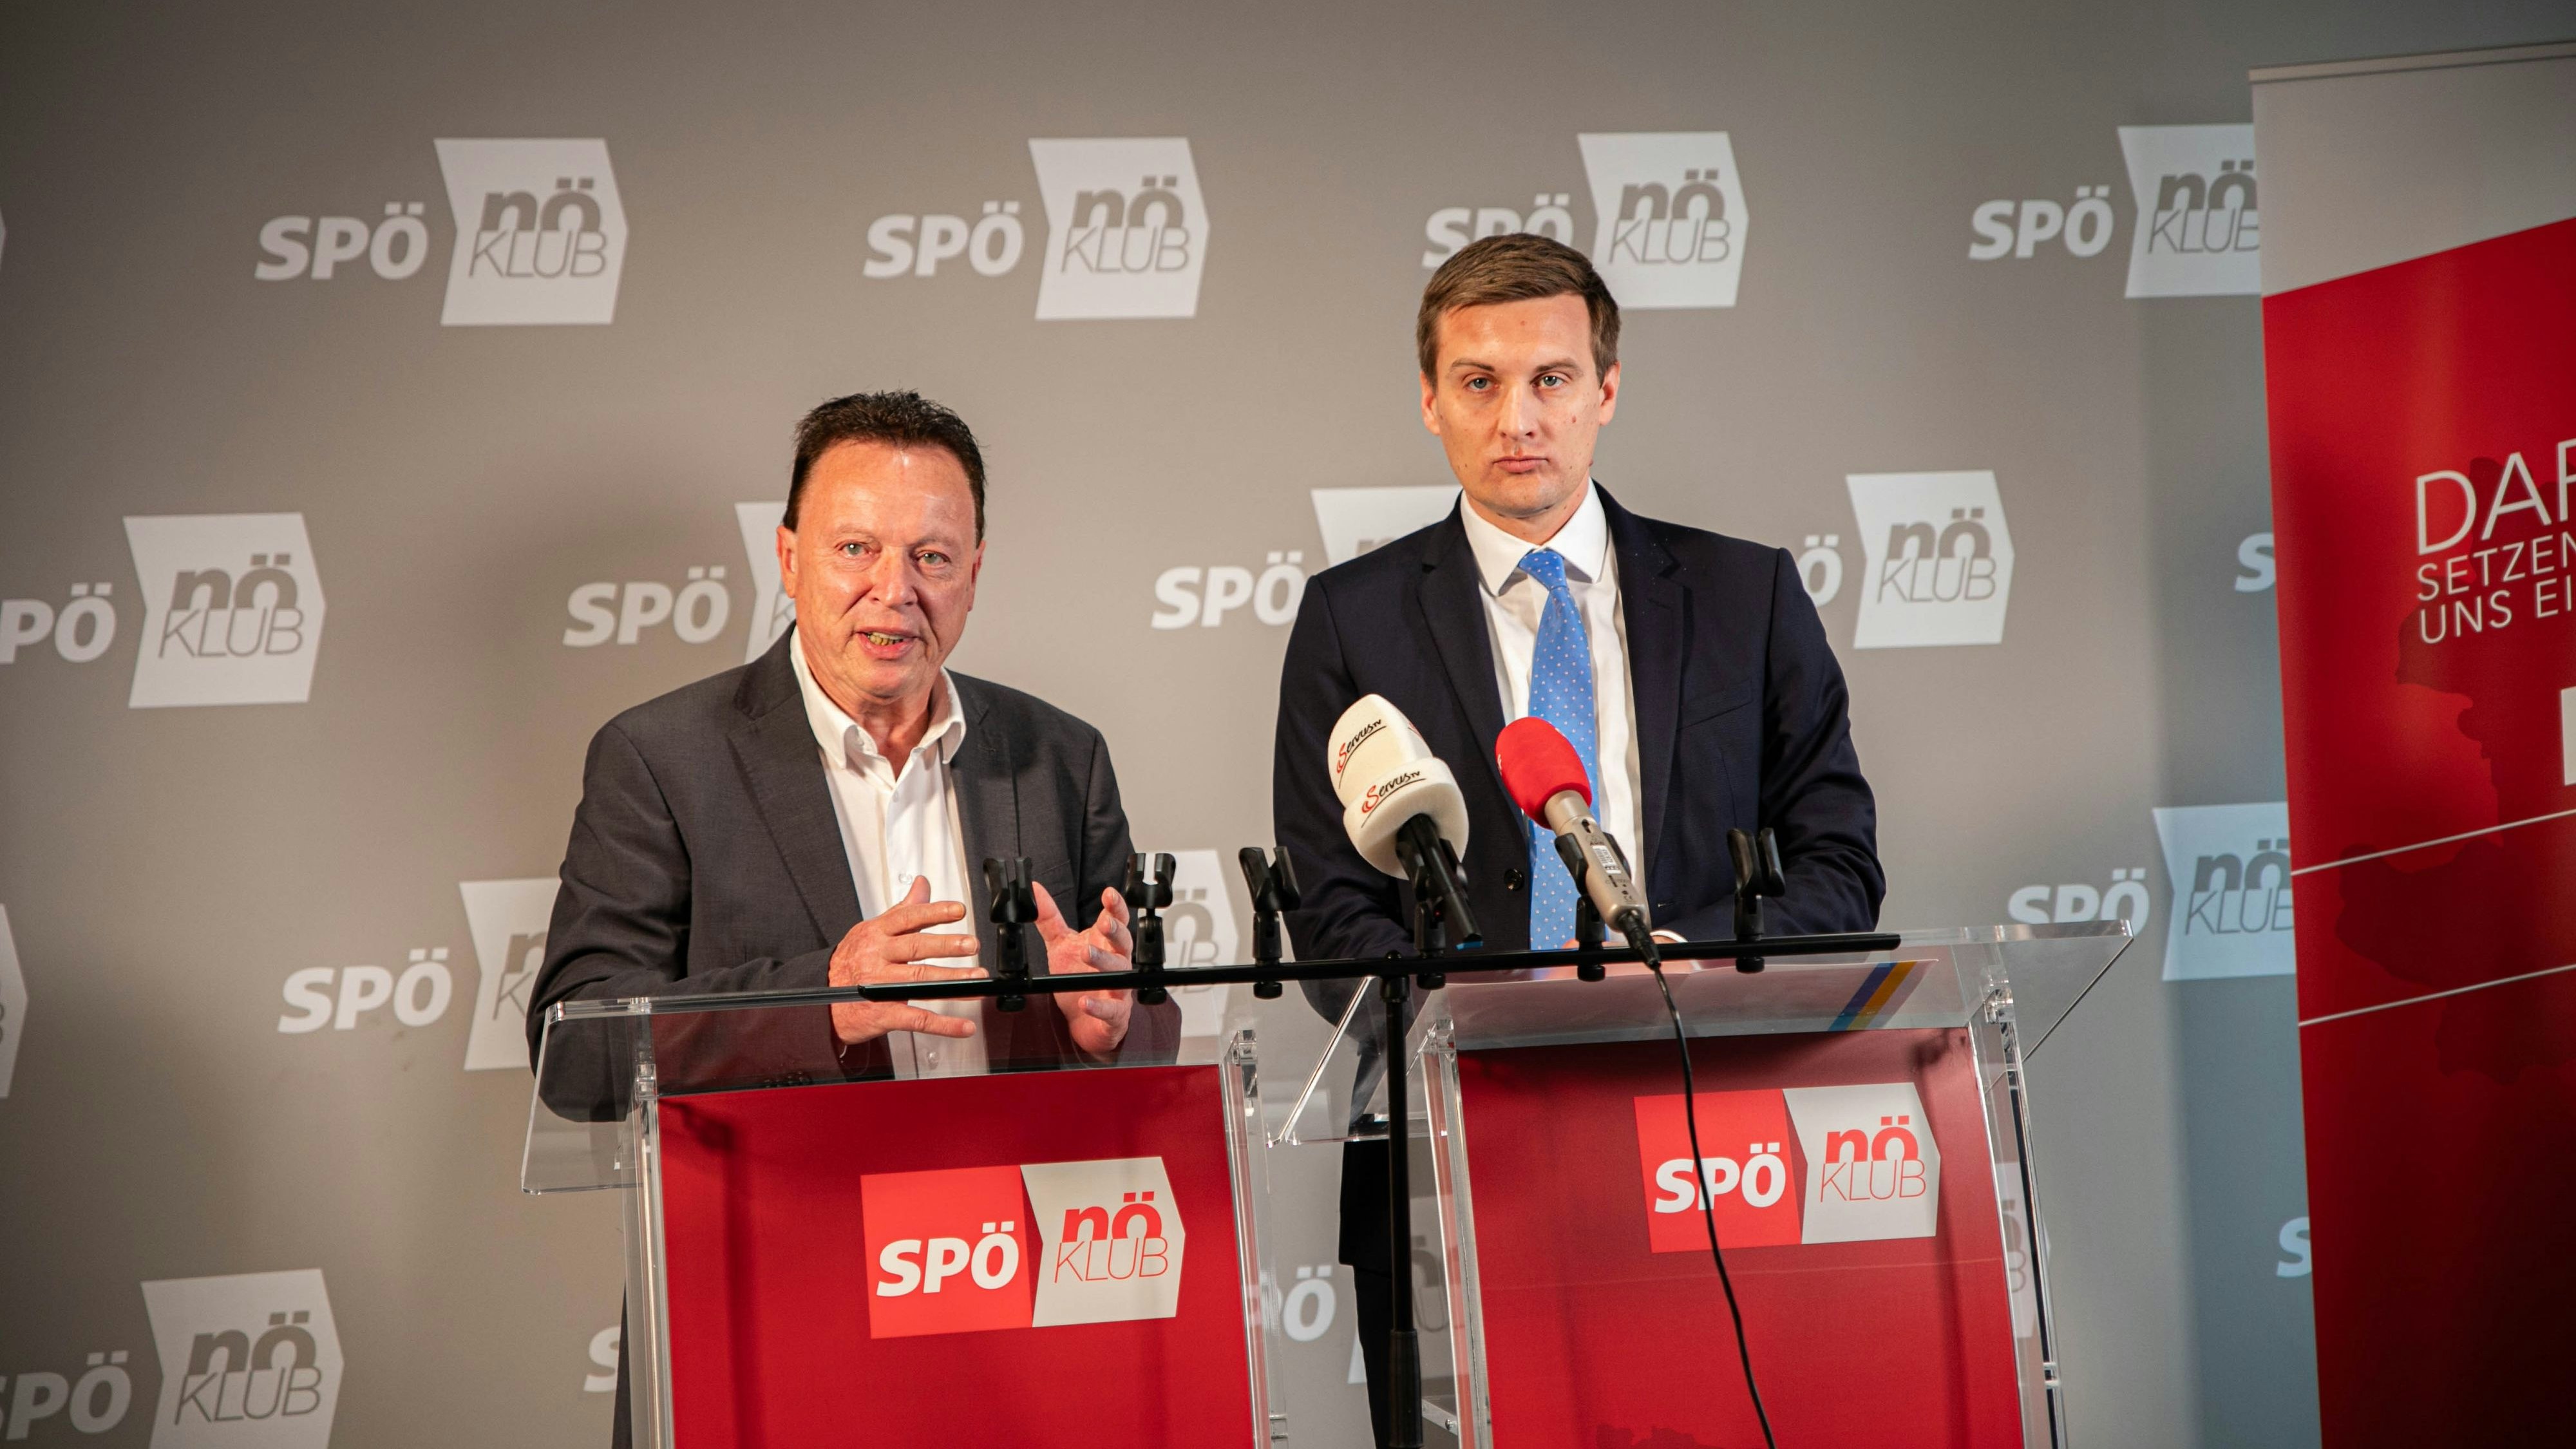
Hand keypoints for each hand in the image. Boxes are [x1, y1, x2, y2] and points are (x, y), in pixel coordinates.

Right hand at [826, 876, 984, 1045]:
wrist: (820, 1001)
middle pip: (915, 948)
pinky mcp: (883, 1014)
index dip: (934, 912)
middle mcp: (878, 958)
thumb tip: (923, 885)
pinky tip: (963, 1025)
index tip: (958, 910)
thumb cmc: (851, 963)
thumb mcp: (872, 931)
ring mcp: (880, 987)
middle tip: (971, 944)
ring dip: (951, 981)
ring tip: (976, 979)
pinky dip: (943, 1025)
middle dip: (946, 945)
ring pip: (919, 981)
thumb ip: (903, 911)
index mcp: (877, 935)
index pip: (907, 918)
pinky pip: (917, 1019)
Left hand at [1033, 881, 1133, 1058]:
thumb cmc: (1078, 978)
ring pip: (1119, 973)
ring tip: (1086, 953)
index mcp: (1105, 943)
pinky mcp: (1114, 1014)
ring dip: (1104, 962)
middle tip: (1104, 923)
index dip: (1116, 907)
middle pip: (1123, 942)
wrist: (1083, 1020)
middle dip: (1115, 931)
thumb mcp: (1061, 944)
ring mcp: (1118, 988)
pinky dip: (1098, 1006)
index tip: (1109, 894)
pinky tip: (1085, 1001)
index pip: (1116, 920)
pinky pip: (1110, 1009)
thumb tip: (1036, 891)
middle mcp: (1116, 963)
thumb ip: (1050, 919)